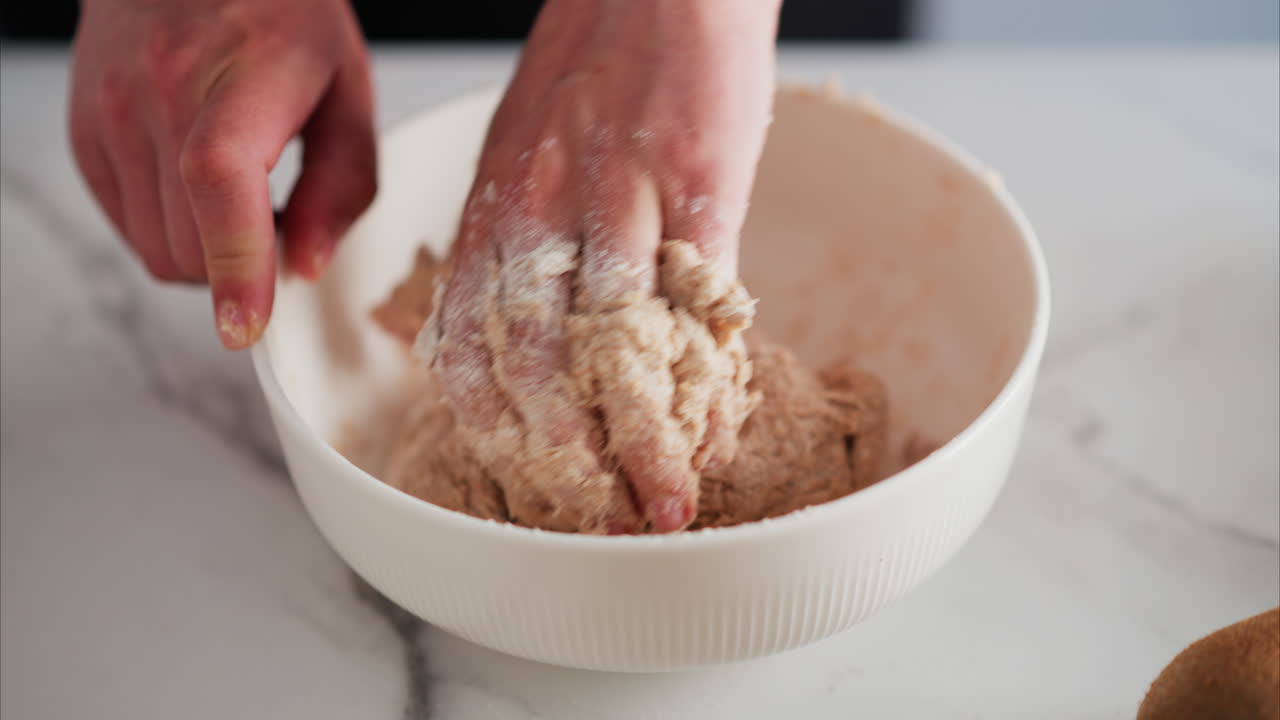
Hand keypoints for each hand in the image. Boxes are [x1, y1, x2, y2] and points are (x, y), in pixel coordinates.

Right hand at [69, 0, 376, 348]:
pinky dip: (170, 230)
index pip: (220, 179)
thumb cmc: (281, 16)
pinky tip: (199, 187)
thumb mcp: (348, 91)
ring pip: (153, 249)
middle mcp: (159, 90)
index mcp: (242, 75)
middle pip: (187, 242)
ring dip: (205, 254)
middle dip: (242, 268)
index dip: (235, 264)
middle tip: (279, 221)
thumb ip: (343, 186)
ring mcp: (110, 110)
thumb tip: (305, 268)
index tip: (247, 324)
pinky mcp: (85, 130)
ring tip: (242, 197)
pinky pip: (127, 225)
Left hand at [433, 0, 779, 530]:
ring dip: (640, 436)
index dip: (490, 423)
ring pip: (616, 344)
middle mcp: (544, 208)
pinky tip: (720, 419)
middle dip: (562, 454)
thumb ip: (514, 240)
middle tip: (591, 515)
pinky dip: (712, 371)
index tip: (520, 478)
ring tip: (659, 499)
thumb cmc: (592, 64)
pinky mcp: (700, 183)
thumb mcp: (521, 150)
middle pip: (536, 361)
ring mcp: (622, 197)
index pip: (468, 339)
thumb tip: (515, 329)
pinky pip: (702, 298)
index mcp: (495, 205)